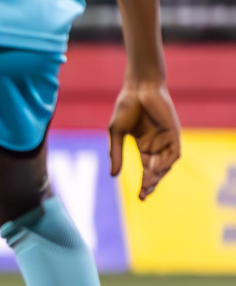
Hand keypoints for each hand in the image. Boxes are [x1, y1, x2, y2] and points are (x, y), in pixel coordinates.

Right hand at [108, 78, 180, 200]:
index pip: (146, 169)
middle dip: (151, 183)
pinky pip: (173, 153)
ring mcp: (166, 140)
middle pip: (157, 170)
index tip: (140, 197)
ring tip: (147, 183)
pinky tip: (156, 169)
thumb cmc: (126, 107)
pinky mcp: (174, 133)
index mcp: (144, 145)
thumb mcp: (116, 133)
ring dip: (158, 175)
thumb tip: (113, 175)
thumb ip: (115, 153)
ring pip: (165, 164)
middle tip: (143, 194)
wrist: (138, 88)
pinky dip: (166, 163)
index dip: (144, 183)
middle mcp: (157, 145)